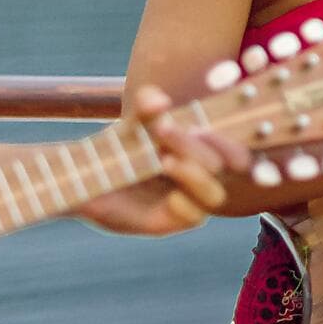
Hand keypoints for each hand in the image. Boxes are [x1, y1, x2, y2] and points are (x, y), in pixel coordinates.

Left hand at [78, 85, 248, 235]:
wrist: (89, 176)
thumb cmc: (121, 144)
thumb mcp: (133, 120)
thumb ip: (146, 104)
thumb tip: (161, 101)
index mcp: (202, 148)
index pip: (233, 145)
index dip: (229, 139)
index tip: (199, 125)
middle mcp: (202, 174)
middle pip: (221, 165)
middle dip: (194, 147)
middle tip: (163, 128)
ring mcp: (189, 199)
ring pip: (214, 194)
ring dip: (195, 176)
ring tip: (165, 161)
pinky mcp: (171, 221)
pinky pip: (193, 218)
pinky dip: (186, 206)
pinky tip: (169, 196)